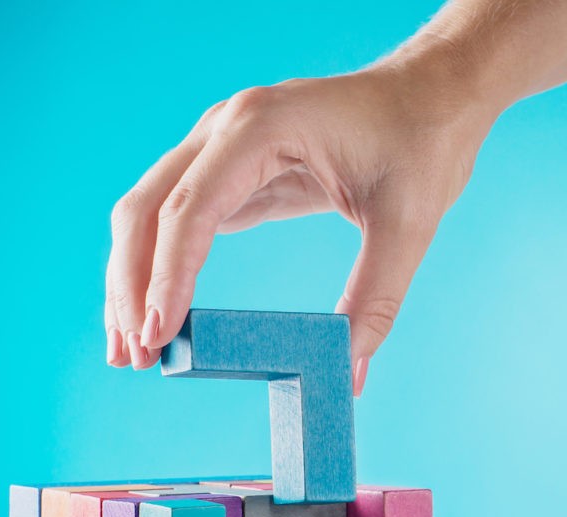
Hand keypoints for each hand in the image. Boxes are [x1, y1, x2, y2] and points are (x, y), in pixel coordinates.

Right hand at [104, 48, 495, 393]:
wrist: (435, 97)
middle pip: (149, 209)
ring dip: (135, 280)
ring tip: (133, 349)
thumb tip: (347, 370)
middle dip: (131, 286)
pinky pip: (183, 219)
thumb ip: (375, 299)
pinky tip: (163, 314)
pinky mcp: (236, 171)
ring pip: (152, 214)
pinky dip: (165, 266)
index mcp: (262, 126)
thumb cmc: (422, 142)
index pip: (191, 208)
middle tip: (132, 357)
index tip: (159, 333)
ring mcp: (224, 147)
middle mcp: (227, 129)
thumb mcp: (409, 224)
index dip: (168, 275)